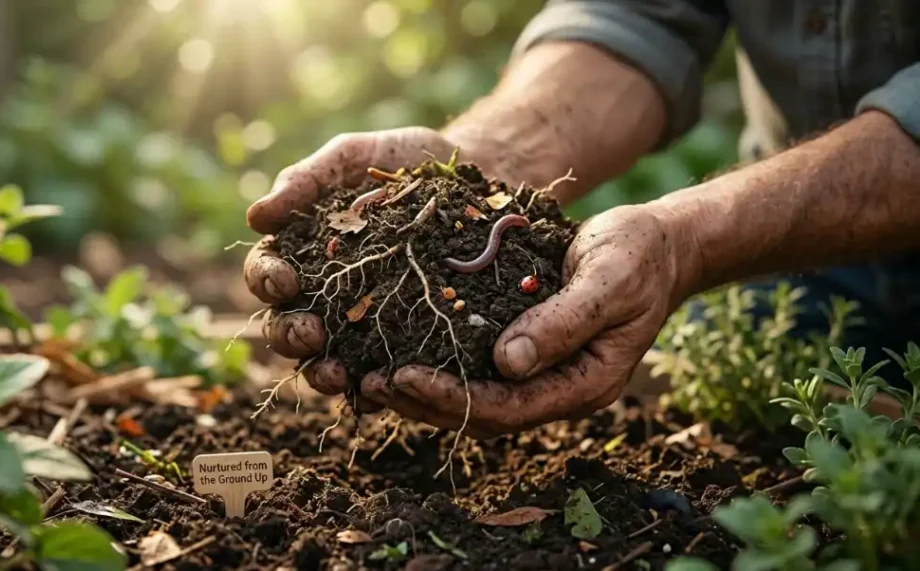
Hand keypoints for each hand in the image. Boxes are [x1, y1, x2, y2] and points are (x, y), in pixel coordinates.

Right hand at [242, 127, 518, 406]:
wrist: (474, 174)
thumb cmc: (402, 162)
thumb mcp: (352, 158)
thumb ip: (306, 181)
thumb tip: (255, 216)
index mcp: (299, 252)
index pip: (264, 272)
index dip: (266, 279)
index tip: (284, 279)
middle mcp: (323, 294)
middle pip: (287, 325)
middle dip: (291, 334)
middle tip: (311, 333)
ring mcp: (361, 322)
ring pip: (326, 359)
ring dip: (322, 372)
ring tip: (337, 373)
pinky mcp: (402, 341)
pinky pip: (380, 371)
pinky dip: (374, 387)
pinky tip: (382, 388)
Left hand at [359, 205, 696, 436]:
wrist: (657, 244)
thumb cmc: (640, 257)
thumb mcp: (608, 282)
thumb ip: (563, 321)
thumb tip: (506, 363)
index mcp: (584, 384)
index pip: (507, 408)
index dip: (452, 397)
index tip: (403, 376)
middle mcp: (557, 387)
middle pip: (481, 412)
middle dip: (423, 401)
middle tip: (368, 380)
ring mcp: (541, 370)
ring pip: (472, 395)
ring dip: (422, 390)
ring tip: (367, 372)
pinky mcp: (525, 345)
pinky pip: (475, 365)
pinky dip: (436, 359)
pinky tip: (396, 344)